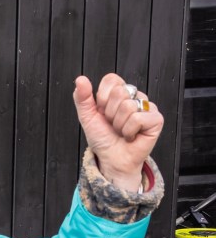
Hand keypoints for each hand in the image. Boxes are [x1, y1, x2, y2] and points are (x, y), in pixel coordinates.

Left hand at [72, 74, 162, 191]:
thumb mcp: (87, 117)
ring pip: (128, 106)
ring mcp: (148, 107)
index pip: (112, 79)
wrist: (111, 158)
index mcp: (119, 93)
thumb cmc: (102, 138)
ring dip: (119, 124)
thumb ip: (82, 97)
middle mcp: (135, 97)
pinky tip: (131, 136)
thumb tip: (80, 79)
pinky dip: (129, 131)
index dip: (102, 98)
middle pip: (120, 92)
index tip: (102, 112)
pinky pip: (138, 119)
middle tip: (113, 124)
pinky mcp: (156, 119)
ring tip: (121, 131)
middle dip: (110, 113)